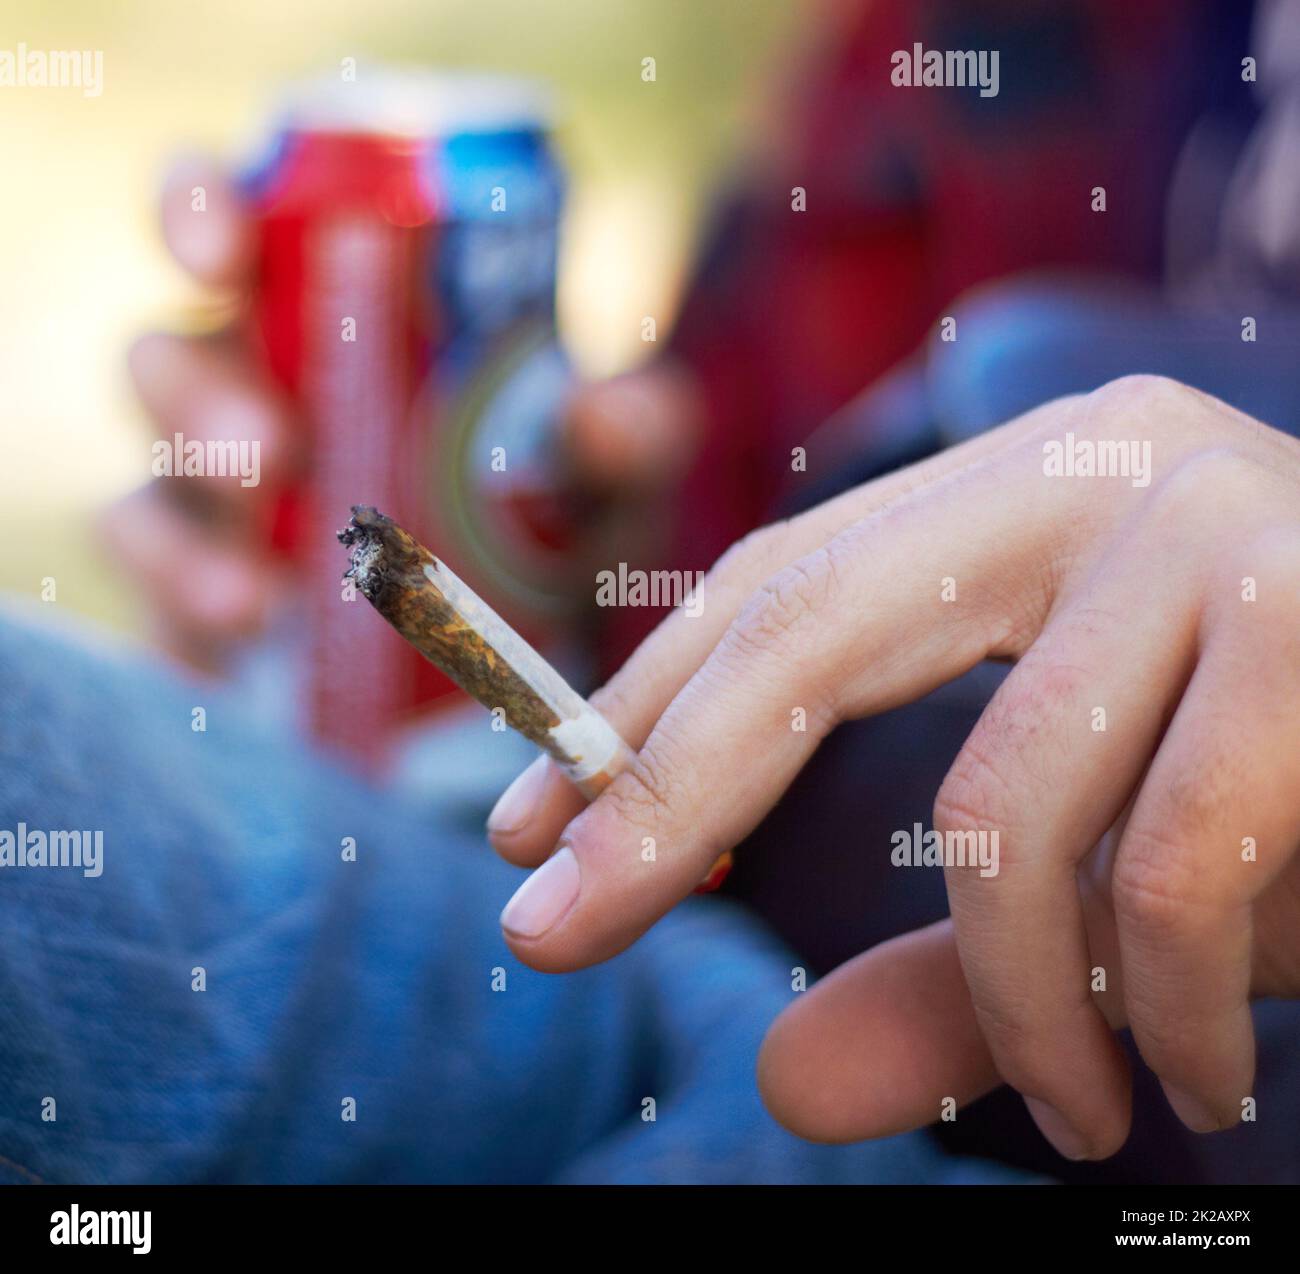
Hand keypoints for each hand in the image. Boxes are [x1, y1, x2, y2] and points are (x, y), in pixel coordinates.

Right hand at [104, 156, 699, 672]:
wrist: (530, 656)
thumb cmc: (557, 528)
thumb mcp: (609, 479)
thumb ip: (630, 436)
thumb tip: (598, 416)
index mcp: (335, 327)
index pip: (238, 234)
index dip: (200, 216)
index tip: (221, 249)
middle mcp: (260, 400)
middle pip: (170, 359)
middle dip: (198, 393)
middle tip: (277, 449)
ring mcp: (223, 509)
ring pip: (150, 478)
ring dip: (196, 522)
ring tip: (259, 576)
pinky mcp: (206, 601)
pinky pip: (157, 589)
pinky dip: (187, 593)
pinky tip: (247, 619)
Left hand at [487, 375, 1299, 1160]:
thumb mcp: (1100, 869)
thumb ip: (942, 972)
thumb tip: (780, 1083)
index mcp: (1024, 489)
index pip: (776, 588)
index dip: (640, 713)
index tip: (523, 829)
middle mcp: (1097, 473)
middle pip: (805, 627)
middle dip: (663, 795)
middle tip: (550, 931)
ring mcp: (1217, 528)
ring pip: (1006, 799)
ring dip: (1012, 996)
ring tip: (1075, 1114)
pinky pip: (1168, 864)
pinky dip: (1148, 1006)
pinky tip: (1170, 1079)